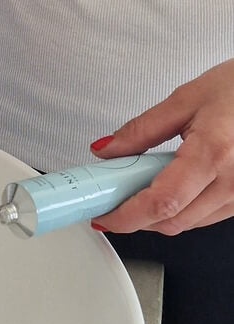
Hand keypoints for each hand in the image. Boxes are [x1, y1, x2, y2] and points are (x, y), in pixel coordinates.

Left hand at [90, 58, 233, 234]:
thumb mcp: (184, 100)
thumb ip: (140, 130)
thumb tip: (107, 150)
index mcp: (212, 154)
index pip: (161, 203)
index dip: (126, 216)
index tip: (103, 215)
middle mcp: (232, 181)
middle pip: (171, 220)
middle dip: (134, 216)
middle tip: (112, 197)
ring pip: (187, 223)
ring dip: (156, 214)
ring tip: (140, 184)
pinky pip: (204, 216)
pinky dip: (178, 209)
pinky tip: (168, 186)